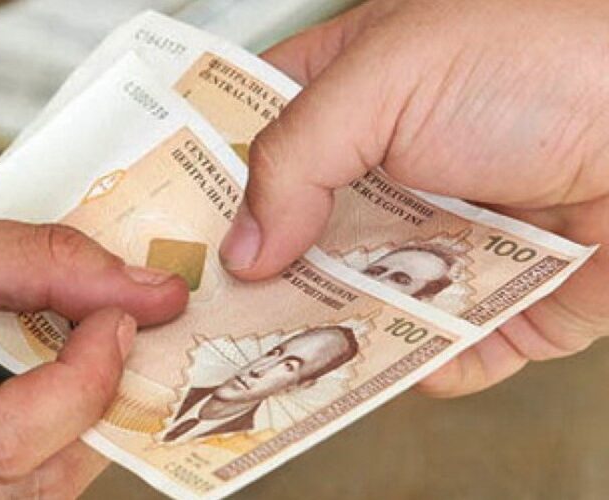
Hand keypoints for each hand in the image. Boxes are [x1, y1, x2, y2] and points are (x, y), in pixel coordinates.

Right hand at [0, 190, 187, 498]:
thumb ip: (48, 265)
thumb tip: (152, 296)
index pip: (1, 440)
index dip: (85, 385)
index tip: (116, 322)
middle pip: (19, 490)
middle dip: (91, 418)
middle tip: (110, 347)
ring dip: (65, 442)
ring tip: (73, 374)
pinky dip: (24, 460)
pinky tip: (29, 408)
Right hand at [219, 0, 608, 396]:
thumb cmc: (548, 57)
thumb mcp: (390, 76)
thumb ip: (296, 155)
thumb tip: (245, 244)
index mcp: (352, 95)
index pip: (252, 141)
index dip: (206, 185)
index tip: (170, 234)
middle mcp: (389, 169)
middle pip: (297, 235)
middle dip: (262, 277)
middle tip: (216, 314)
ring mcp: (439, 233)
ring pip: (358, 298)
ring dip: (334, 331)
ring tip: (298, 359)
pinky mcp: (497, 291)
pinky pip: (442, 342)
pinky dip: (428, 363)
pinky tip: (417, 362)